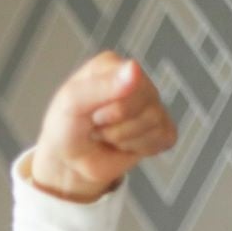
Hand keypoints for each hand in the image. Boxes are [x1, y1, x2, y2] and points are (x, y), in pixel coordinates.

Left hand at [31, 51, 177, 202]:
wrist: (70, 164)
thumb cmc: (67, 129)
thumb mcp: (71, 104)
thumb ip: (100, 86)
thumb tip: (134, 68)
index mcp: (113, 66)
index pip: (129, 80)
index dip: (107, 106)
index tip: (89, 112)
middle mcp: (137, 81)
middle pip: (144, 101)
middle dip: (114, 124)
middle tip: (96, 125)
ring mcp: (152, 105)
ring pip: (153, 121)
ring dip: (122, 137)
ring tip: (106, 135)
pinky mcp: (161, 129)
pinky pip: (164, 138)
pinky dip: (140, 148)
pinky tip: (123, 145)